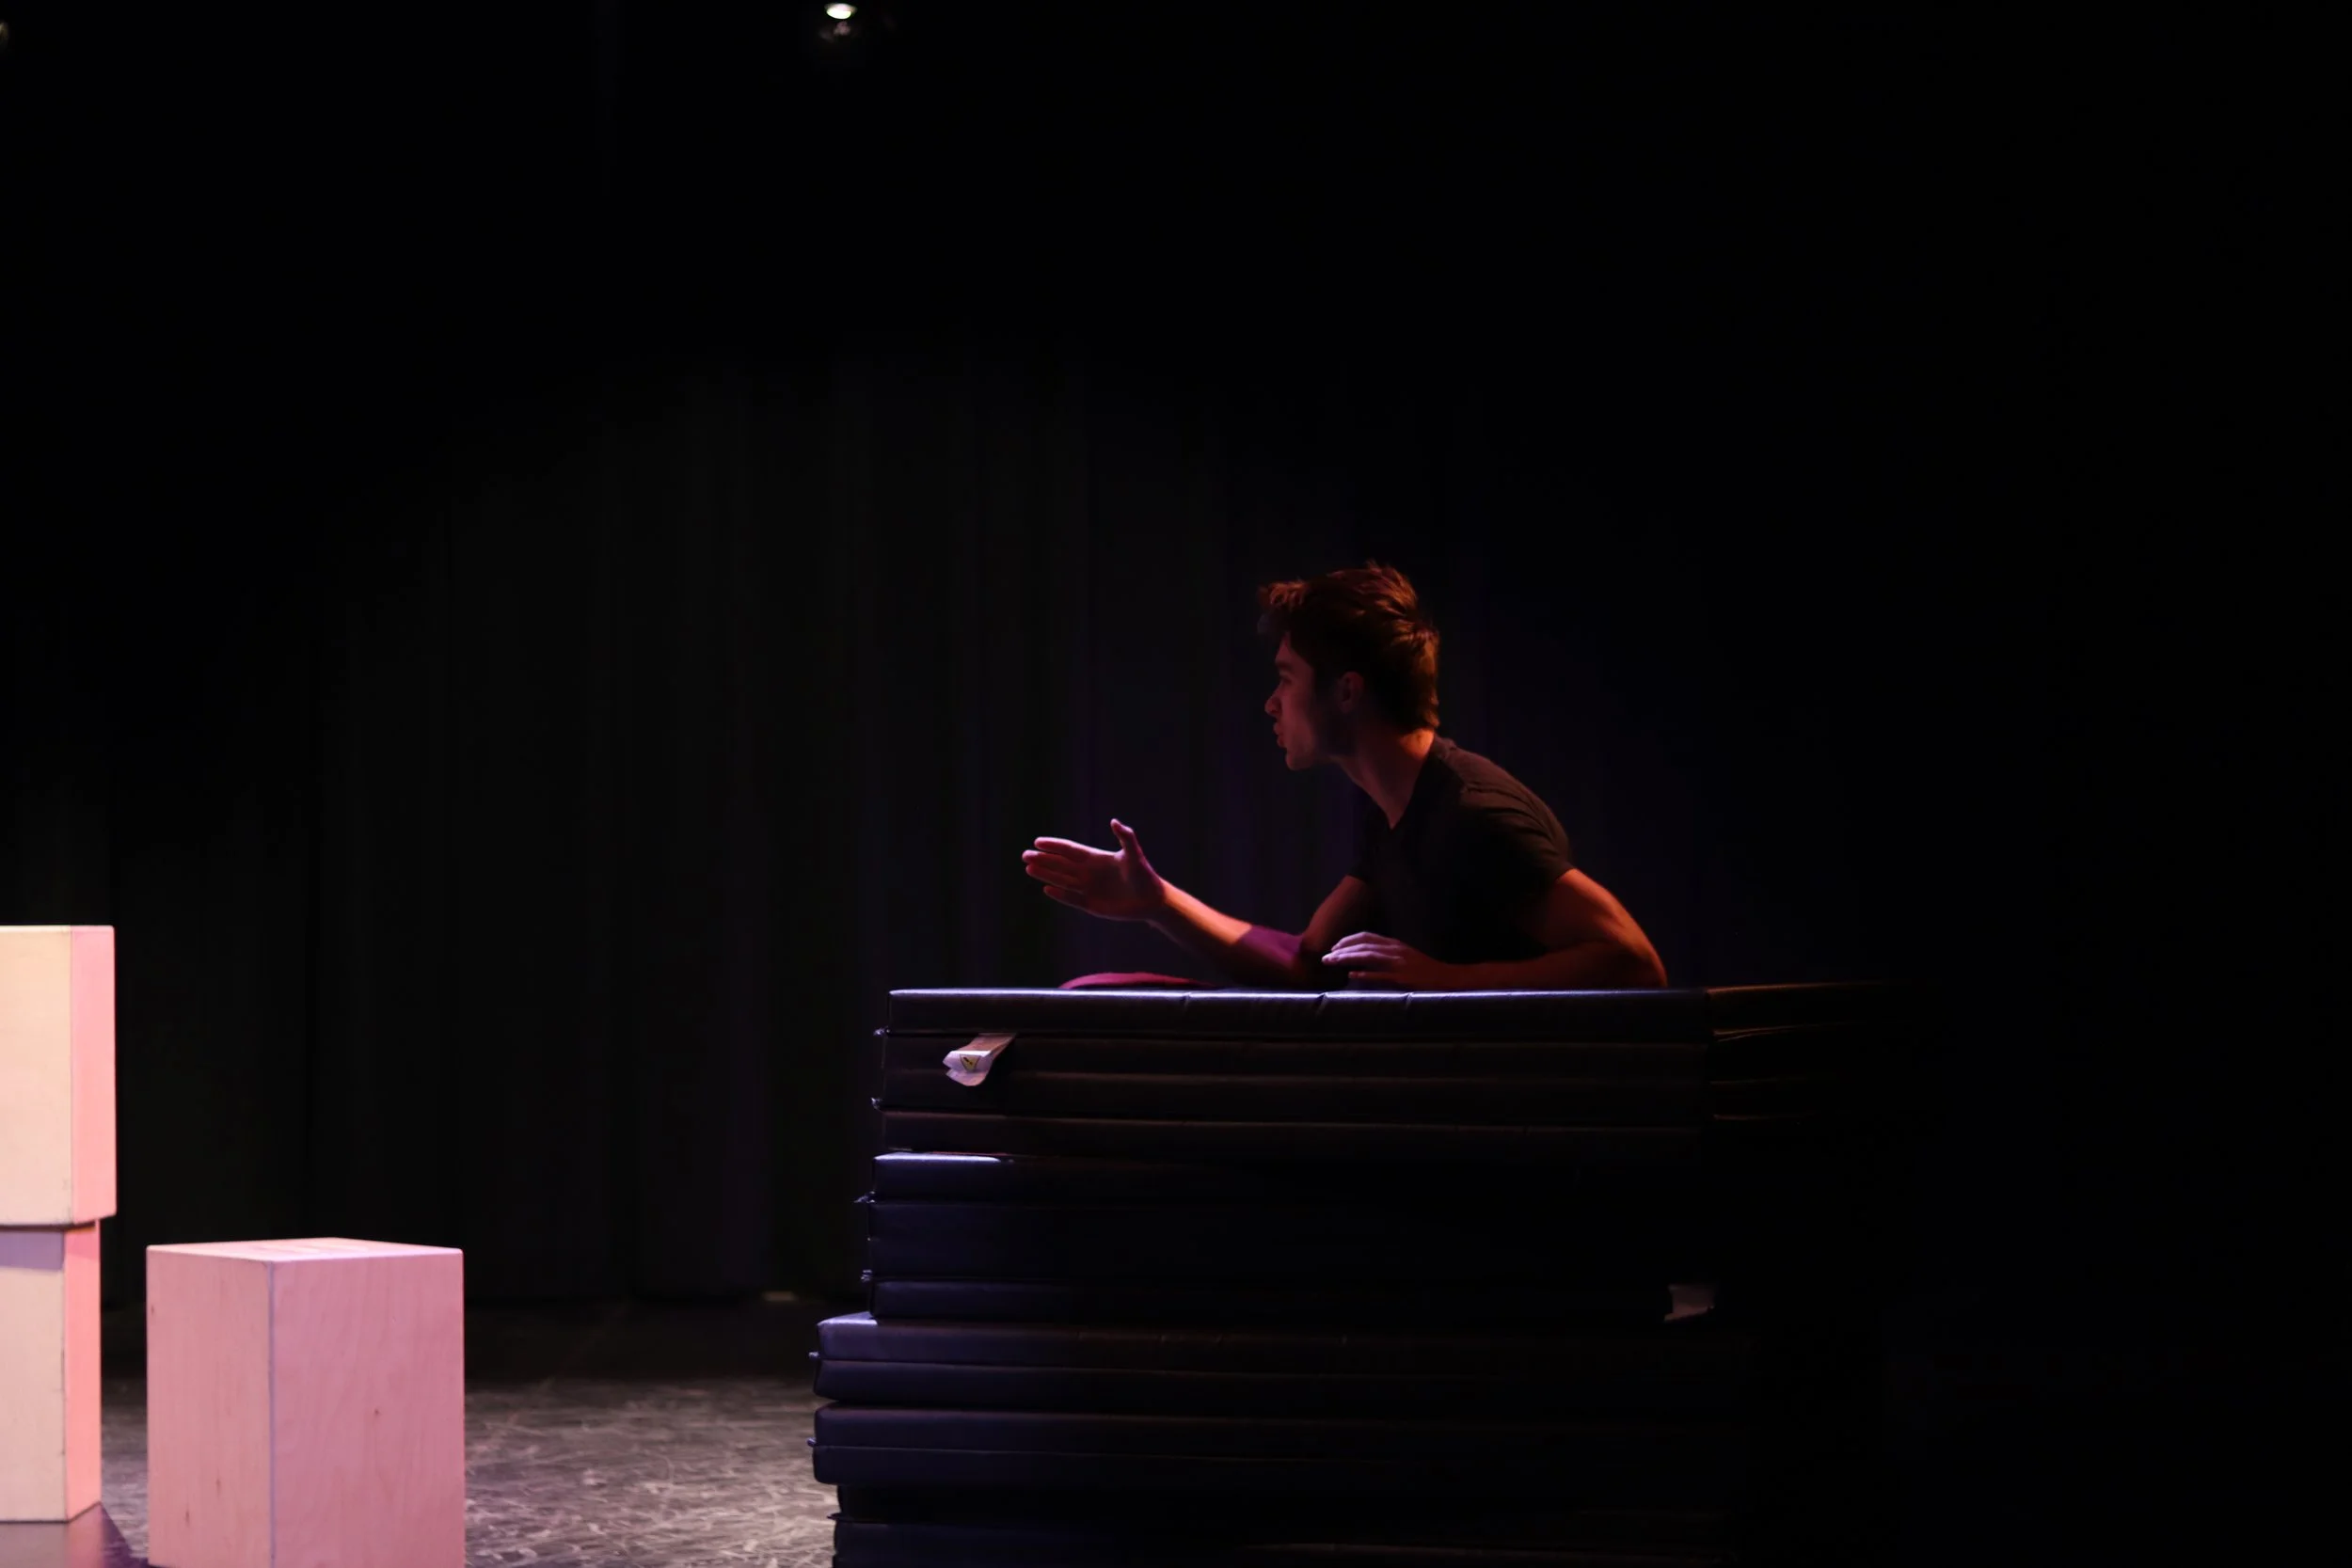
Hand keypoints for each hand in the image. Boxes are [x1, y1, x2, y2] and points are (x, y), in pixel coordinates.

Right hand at [1022, 819, 1168, 922]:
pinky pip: (1072, 898)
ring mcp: (1089, 889)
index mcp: (1096, 858)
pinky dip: (1060, 895)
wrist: (1152, 900)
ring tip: (1029, 868)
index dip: (1054, 846)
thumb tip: (1114, 821)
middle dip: (1043, 860)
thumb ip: (1125, 837)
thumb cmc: (1144, 875)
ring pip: (1062, 880)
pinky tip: (1047, 889)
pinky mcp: (1092, 905)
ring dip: (1046, 874)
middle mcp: (1089, 873)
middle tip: (1024, 855)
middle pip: (1061, 865)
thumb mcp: (1134, 854)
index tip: (1037, 842)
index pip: (1070, 850)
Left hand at [1321, 932, 1459, 990]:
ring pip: (1368, 957)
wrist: (1447, 978)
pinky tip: (1351, 976)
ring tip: (1332, 963)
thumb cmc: (1424, 970)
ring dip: (1347, 959)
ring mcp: (1399, 964)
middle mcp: (1395, 950)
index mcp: (1395, 944)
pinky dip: (1364, 975)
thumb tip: (1363, 958)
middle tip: (1325, 957)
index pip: (1366, 937)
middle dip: (1342, 950)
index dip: (1348, 940)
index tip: (1334, 947)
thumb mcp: (1404, 956)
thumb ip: (1386, 955)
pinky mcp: (1402, 978)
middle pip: (1363, 945)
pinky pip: (1380, 975)